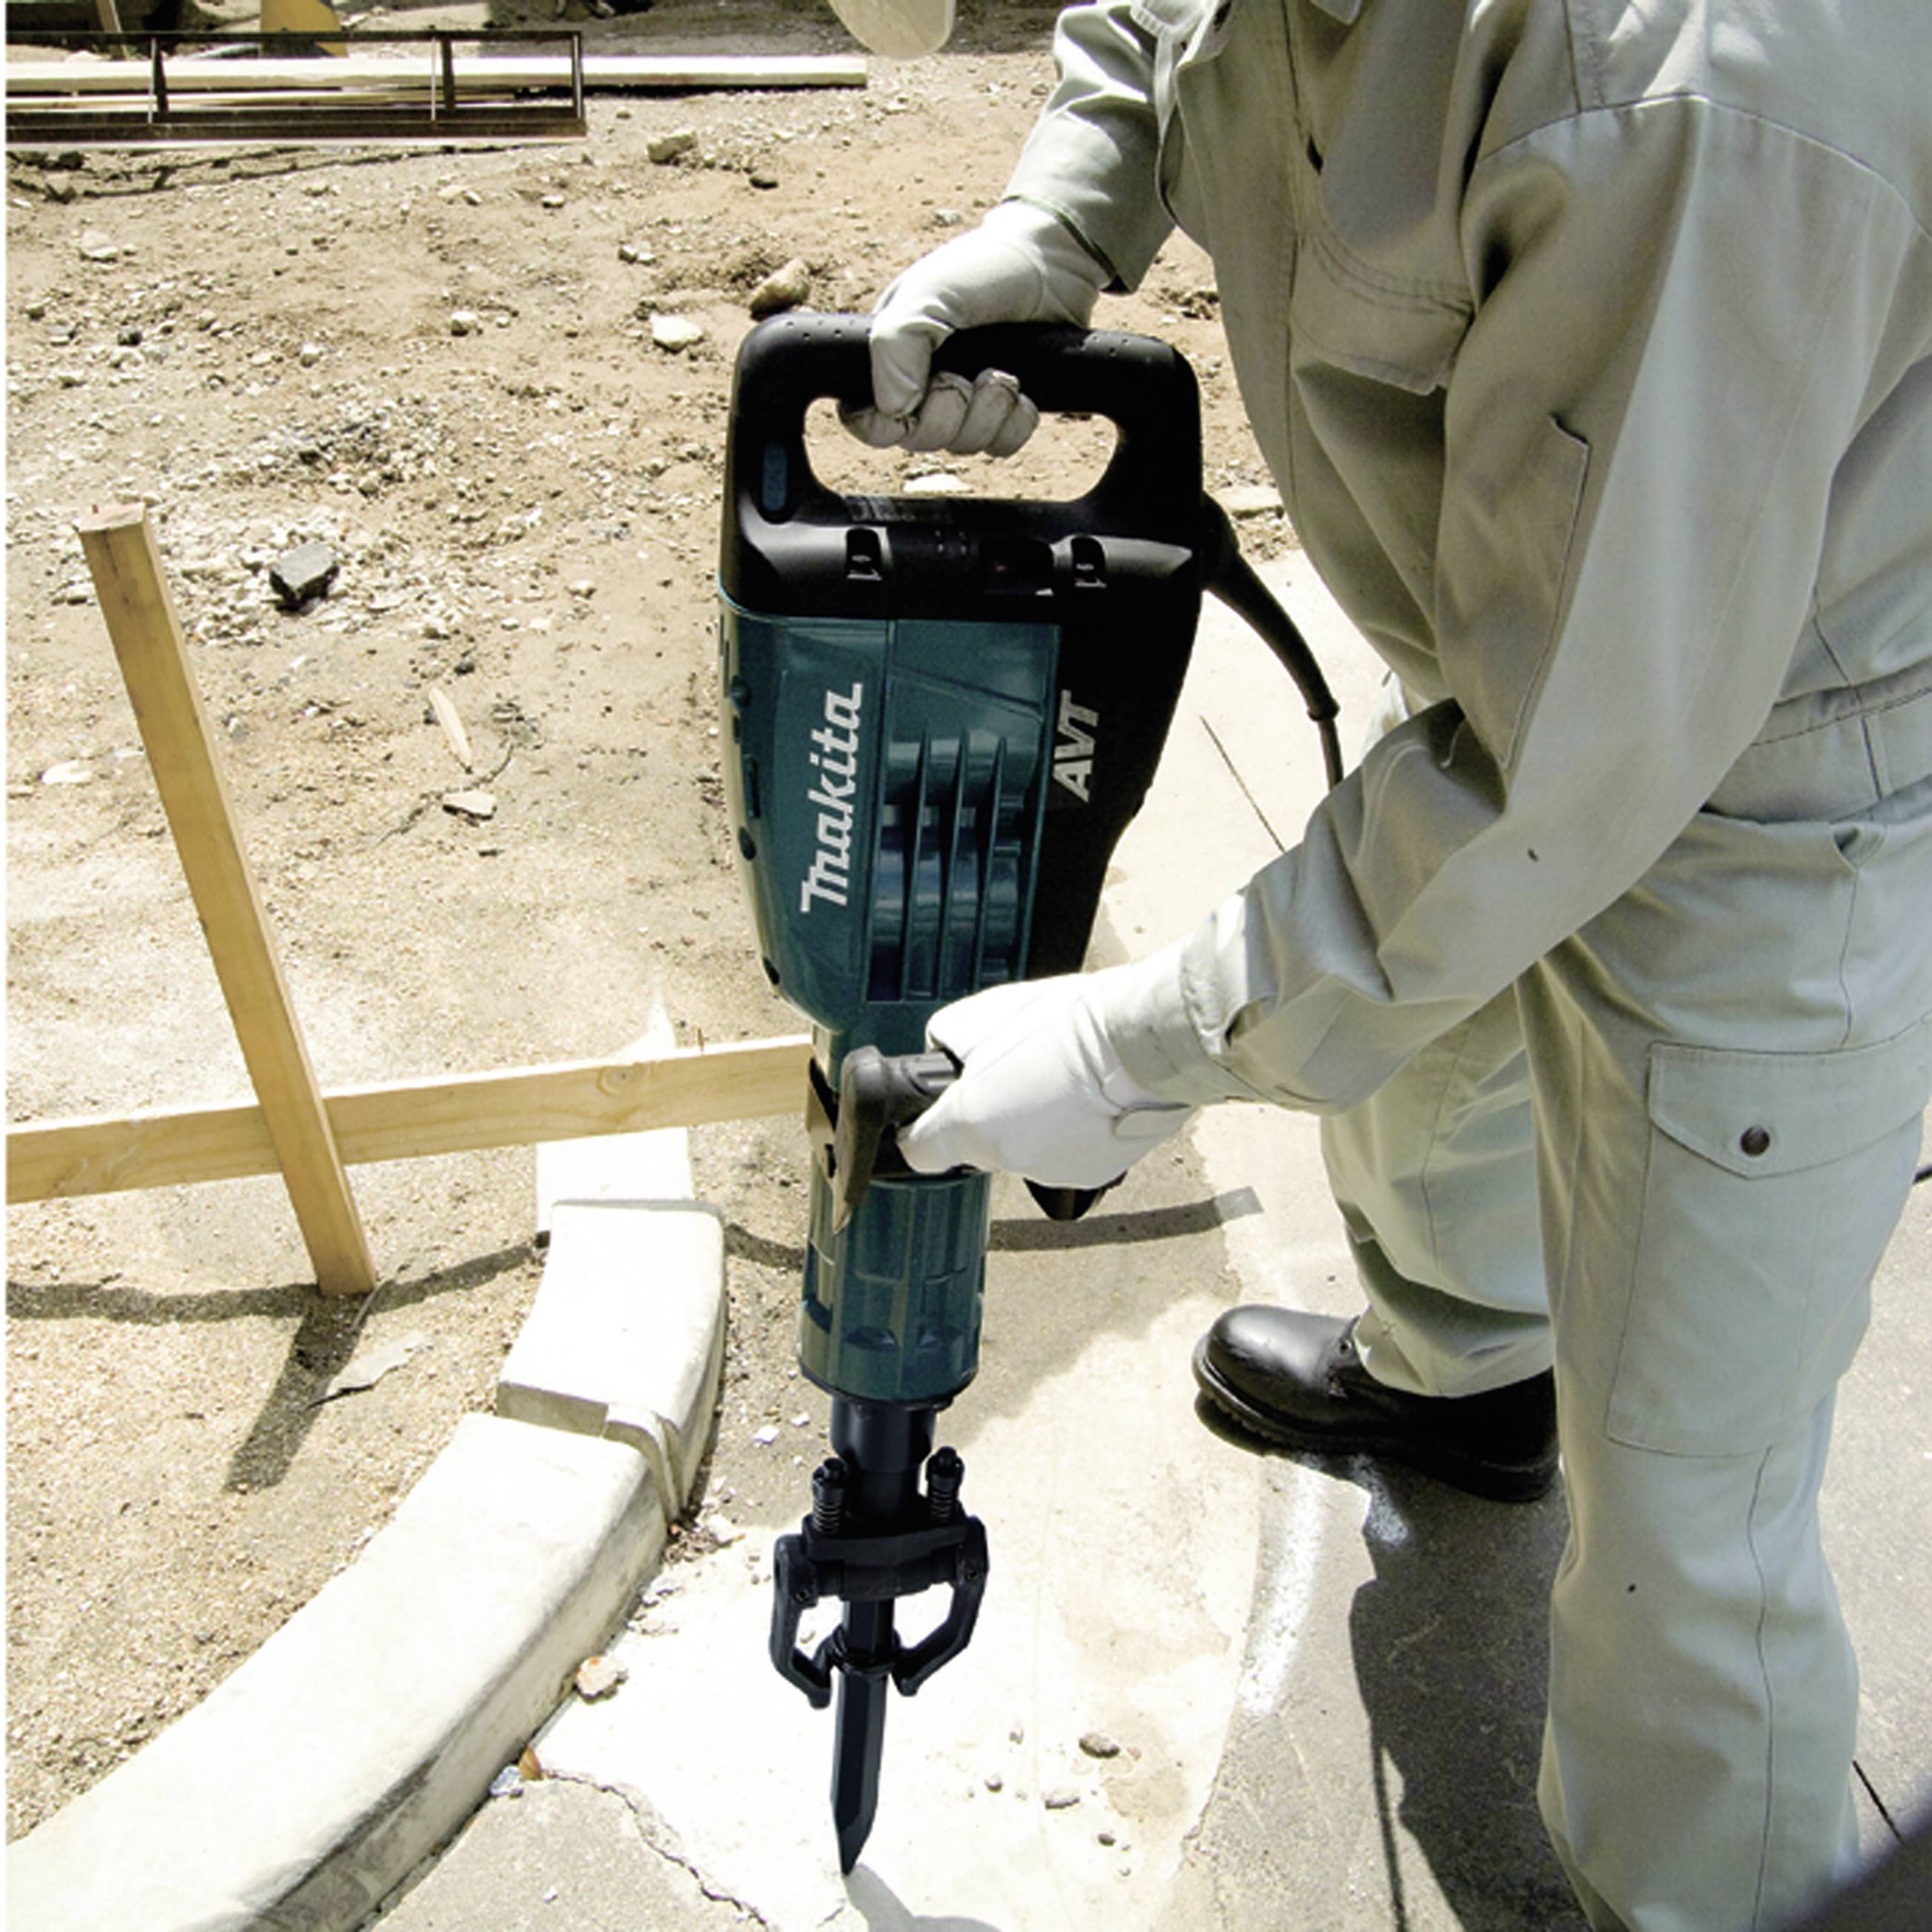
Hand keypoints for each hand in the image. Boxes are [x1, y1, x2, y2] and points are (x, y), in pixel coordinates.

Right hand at [841, 201, 1108, 456]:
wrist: (1053, 265)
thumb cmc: (982, 269)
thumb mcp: (928, 292)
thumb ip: (896, 343)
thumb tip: (893, 409)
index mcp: (892, 358)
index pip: (868, 421)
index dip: (885, 426)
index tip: (910, 406)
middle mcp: (924, 385)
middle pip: (918, 441)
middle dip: (946, 414)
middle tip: (964, 378)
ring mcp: (967, 402)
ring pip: (962, 446)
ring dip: (986, 414)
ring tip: (1001, 373)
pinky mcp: (1005, 412)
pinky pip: (1002, 447)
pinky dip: (1015, 424)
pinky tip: (1023, 392)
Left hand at [898, 971, 1192, 1188]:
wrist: (1143, 1043)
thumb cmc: (1068, 1022)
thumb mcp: (982, 1014)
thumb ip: (949, 1046)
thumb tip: (943, 1056)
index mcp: (970, 1124)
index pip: (919, 1152)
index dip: (925, 1129)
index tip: (934, 1114)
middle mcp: (1006, 1159)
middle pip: (981, 1145)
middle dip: (993, 1113)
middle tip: (1019, 1071)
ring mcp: (1052, 1171)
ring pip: (1027, 1150)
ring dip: (1036, 1122)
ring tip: (1064, 1078)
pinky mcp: (1093, 1174)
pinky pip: (1069, 1154)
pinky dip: (1074, 1131)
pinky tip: (1092, 1097)